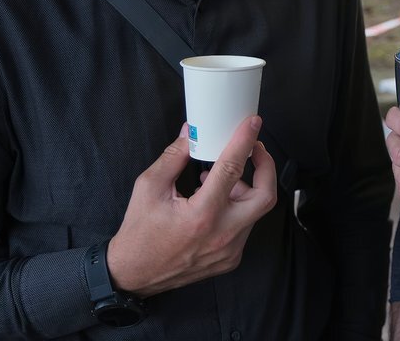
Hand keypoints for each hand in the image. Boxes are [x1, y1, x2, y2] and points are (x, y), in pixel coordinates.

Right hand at [106, 116, 276, 296]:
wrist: (134, 274)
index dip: (244, 141)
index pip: (232, 169)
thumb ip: (173, 157)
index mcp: (201, 215)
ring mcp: (229, 250)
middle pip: (265, 196)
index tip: (252, 124)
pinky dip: (238, 208)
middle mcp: (221, 235)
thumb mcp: (149, 187)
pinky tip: (218, 201)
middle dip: (266, 167)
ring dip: (247, 188)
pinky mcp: (230, 258)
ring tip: (223, 178)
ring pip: (255, 211)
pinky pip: (245, 226)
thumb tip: (191, 134)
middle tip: (254, 149)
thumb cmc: (139, 233)